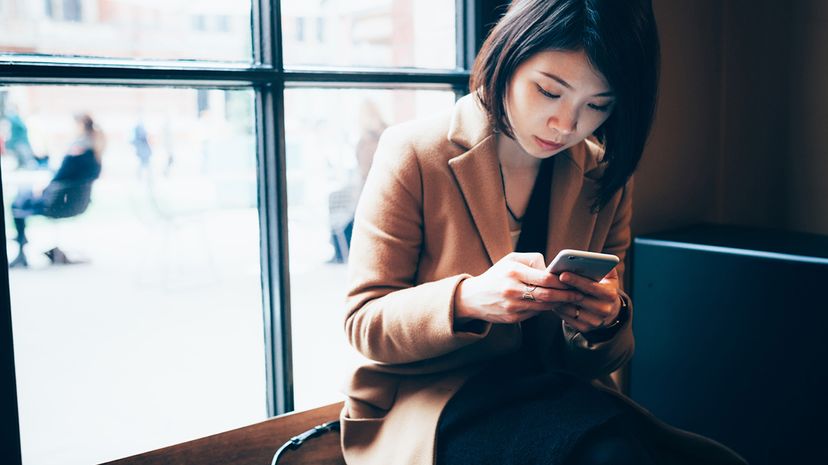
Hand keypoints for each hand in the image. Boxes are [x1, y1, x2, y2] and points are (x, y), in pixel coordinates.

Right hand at [454, 252, 584, 324]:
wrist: (473, 298)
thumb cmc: (496, 275)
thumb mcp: (510, 260)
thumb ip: (533, 260)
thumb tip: (552, 268)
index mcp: (513, 272)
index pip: (544, 278)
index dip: (561, 280)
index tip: (572, 280)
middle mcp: (512, 290)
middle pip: (547, 294)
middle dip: (566, 295)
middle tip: (578, 293)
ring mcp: (512, 306)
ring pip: (544, 306)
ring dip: (559, 303)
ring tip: (570, 299)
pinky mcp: (513, 318)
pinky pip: (536, 313)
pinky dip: (547, 308)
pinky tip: (554, 304)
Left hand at [554, 268, 621, 333]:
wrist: (609, 311)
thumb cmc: (604, 289)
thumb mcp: (610, 278)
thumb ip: (605, 267)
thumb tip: (597, 258)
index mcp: (610, 295)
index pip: (591, 287)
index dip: (576, 280)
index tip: (562, 274)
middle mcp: (604, 310)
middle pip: (579, 299)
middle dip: (564, 290)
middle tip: (550, 282)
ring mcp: (595, 321)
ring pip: (571, 310)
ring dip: (559, 300)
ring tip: (548, 290)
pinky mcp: (585, 328)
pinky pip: (567, 319)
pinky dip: (559, 310)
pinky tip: (553, 301)